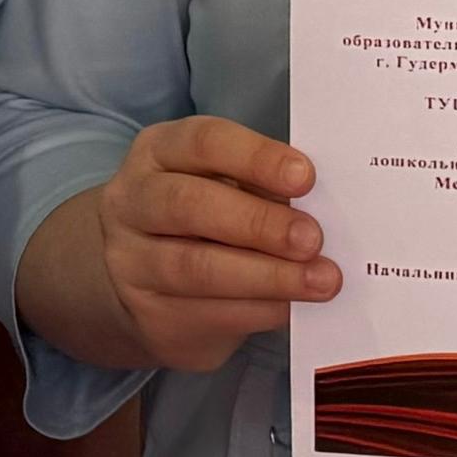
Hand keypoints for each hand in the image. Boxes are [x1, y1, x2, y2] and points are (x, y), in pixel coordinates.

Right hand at [13, 119, 336, 374]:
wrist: (144, 281)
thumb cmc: (204, 218)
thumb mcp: (223, 185)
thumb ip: (263, 189)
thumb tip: (325, 208)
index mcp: (159, 152)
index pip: (203, 143)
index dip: (256, 159)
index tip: (306, 177)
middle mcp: (133, 201)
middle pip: (188, 205)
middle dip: (258, 223)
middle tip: (312, 239)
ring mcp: (132, 261)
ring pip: (196, 267)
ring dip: (267, 276)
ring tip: (319, 281)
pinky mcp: (149, 313)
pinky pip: (208, 313)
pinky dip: (259, 309)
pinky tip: (292, 306)